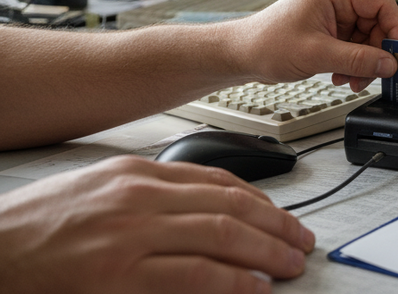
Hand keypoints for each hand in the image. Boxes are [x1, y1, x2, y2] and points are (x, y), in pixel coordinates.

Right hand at [0, 155, 314, 293]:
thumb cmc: (37, 229)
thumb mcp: (98, 192)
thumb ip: (151, 196)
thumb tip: (208, 213)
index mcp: (135, 173)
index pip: (218, 180)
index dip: (262, 200)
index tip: (283, 217)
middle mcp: (139, 197)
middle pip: (231, 205)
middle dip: (276, 225)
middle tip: (301, 242)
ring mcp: (130, 235)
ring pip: (222, 235)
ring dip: (266, 252)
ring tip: (289, 265)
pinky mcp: (118, 276)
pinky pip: (193, 275)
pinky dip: (232, 282)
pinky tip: (254, 288)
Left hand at [233, 0, 397, 91]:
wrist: (240, 55)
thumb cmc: (265, 42)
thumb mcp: (317, 54)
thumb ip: (358, 59)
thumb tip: (388, 63)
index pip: (382, 4)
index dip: (396, 29)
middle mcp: (338, 0)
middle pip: (378, 24)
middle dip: (377, 53)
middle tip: (376, 73)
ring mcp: (334, 17)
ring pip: (368, 39)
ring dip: (364, 62)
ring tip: (351, 78)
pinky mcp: (330, 32)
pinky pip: (355, 48)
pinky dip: (353, 64)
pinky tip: (341, 75)